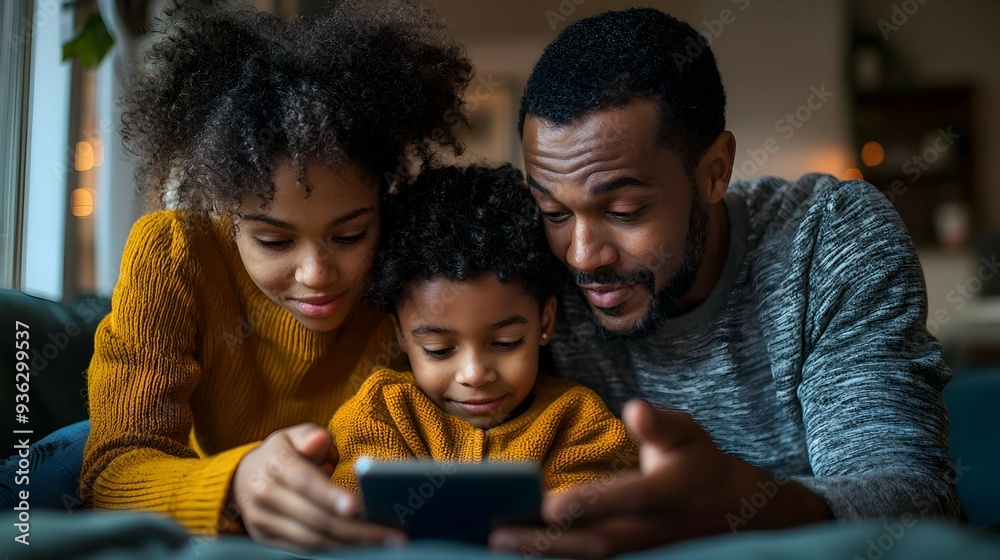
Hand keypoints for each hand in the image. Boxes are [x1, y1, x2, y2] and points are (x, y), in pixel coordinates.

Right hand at [230, 423, 406, 550]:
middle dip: (355, 530)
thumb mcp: (291, 435)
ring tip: (383, 545)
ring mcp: (263, 521)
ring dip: (349, 546)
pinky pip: (303, 550)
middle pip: (314, 518)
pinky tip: (359, 549)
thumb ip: (309, 435)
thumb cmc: (280, 454)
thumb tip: (320, 441)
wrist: (241, 479)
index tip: (355, 507)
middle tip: (392, 536)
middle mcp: (265, 495)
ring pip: (310, 540)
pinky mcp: (266, 539)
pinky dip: (333, 551)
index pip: (305, 482)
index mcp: (275, 465)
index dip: (329, 496)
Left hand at [489, 399, 830, 557]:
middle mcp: (651, 528)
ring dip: (542, 554)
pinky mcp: (626, 555)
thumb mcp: (688, 433)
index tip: (550, 505)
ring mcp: (639, 549)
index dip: (590, 503)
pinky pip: (585, 559)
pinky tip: (514, 547)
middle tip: (498, 534)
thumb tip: (634, 410)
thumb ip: (660, 423)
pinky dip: (551, 555)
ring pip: (588, 557)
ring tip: (495, 543)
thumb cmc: (697, 461)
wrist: (728, 509)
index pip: (627, 499)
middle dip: (546, 542)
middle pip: (596, 541)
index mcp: (668, 492)